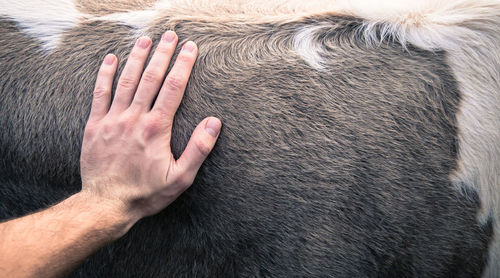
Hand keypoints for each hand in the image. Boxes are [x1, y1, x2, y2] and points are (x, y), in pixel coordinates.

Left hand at [80, 31, 220, 223]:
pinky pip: (100, 93)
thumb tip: (214, 122)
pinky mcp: (95, 125)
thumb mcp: (180, 177)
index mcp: (156, 128)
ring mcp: (112, 119)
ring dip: (137, 57)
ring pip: (126, 80)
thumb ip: (198, 149)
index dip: (184, 65)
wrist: (106, 204)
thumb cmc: (146, 193)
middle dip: (162, 54)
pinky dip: (106, 74)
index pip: (173, 88)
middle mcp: (134, 118)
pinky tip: (111, 58)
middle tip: (171, 35)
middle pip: (150, 78)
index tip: (191, 48)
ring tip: (146, 39)